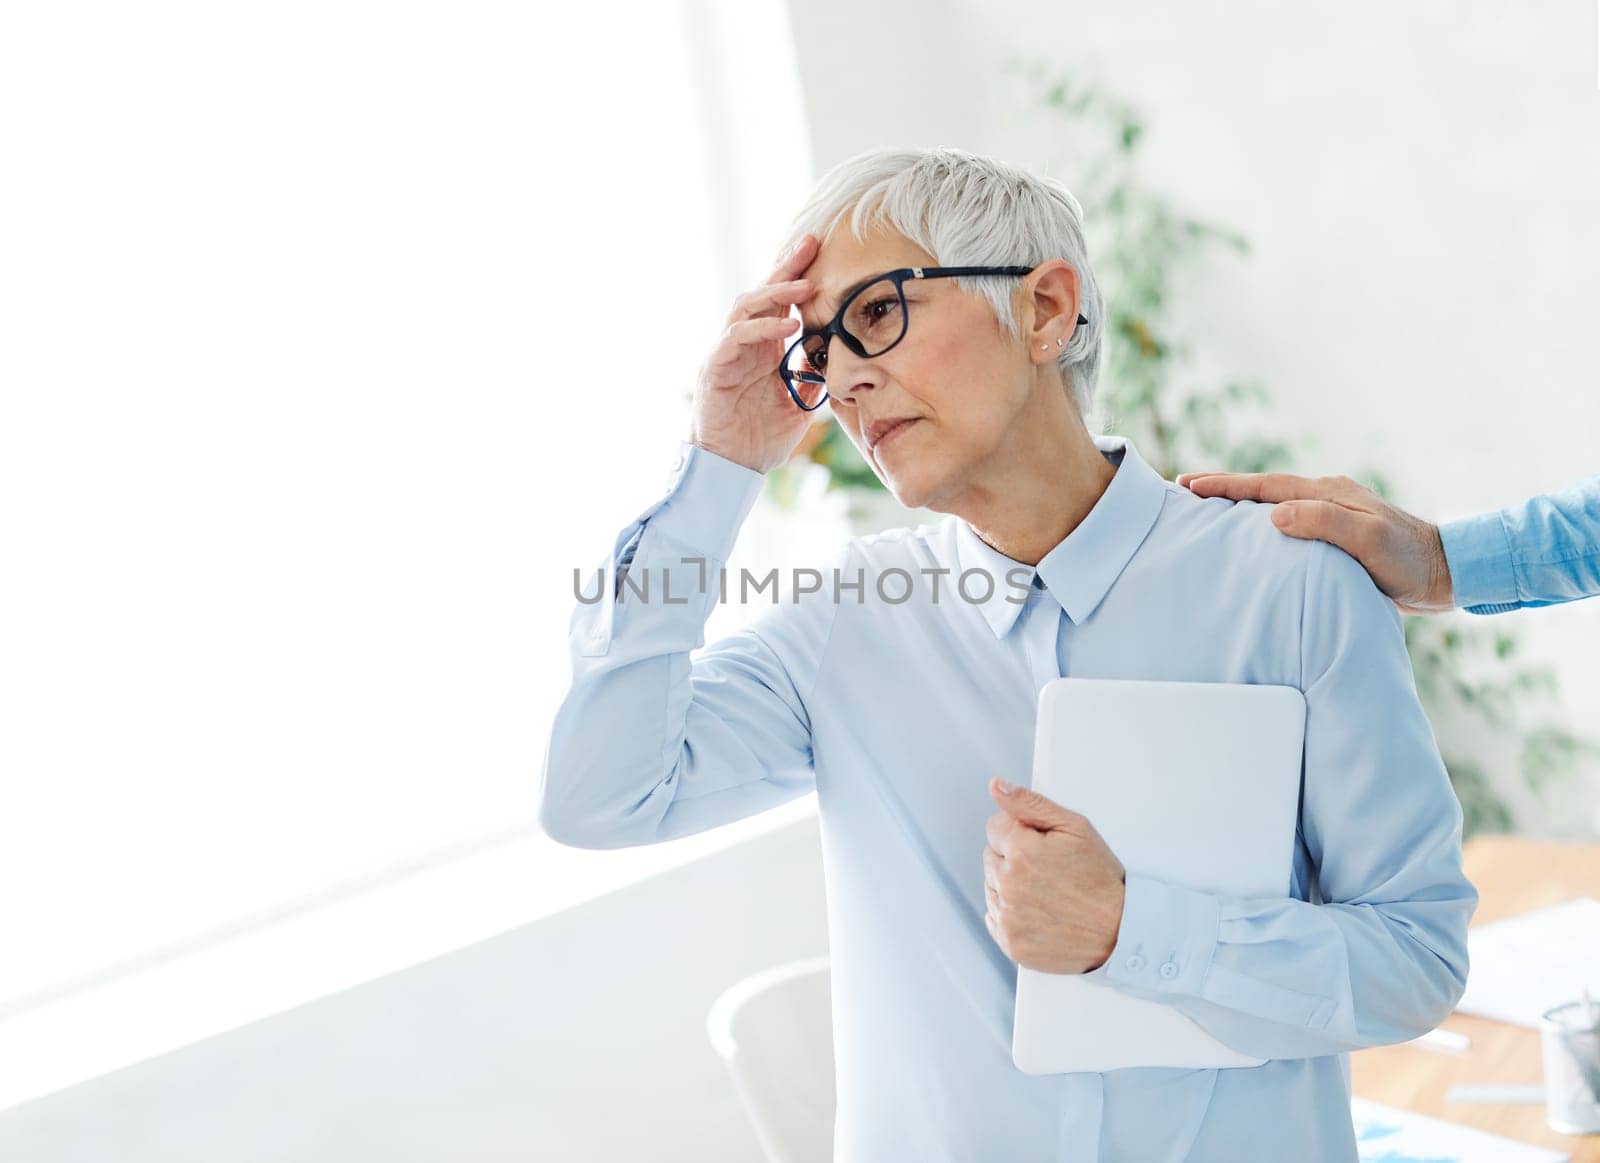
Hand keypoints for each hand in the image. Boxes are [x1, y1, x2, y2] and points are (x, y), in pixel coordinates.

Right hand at [686, 234, 824, 473]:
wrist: (732, 469)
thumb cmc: (759, 439)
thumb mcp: (799, 407)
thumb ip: (812, 382)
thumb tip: (835, 362)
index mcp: (765, 348)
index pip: (780, 303)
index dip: (797, 276)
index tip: (821, 252)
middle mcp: (745, 344)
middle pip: (763, 293)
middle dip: (786, 268)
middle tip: (810, 245)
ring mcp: (727, 352)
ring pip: (746, 307)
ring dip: (776, 294)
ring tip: (805, 286)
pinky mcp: (716, 368)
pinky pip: (736, 337)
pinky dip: (762, 328)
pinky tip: (787, 326)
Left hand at [982, 777, 1125, 973]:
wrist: (1121, 930)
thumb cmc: (1101, 878)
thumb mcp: (1075, 827)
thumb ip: (1030, 804)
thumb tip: (997, 786)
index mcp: (1021, 852)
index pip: (995, 827)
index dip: (1021, 832)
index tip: (1043, 845)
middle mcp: (1008, 885)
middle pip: (991, 856)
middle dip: (1014, 857)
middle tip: (1049, 870)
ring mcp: (1008, 917)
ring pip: (991, 886)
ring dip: (1010, 885)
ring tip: (1046, 892)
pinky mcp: (1011, 942)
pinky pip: (995, 918)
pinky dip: (1011, 914)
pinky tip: (1039, 912)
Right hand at [1175, 471, 1455, 614]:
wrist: (1446, 575)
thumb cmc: (1408, 559)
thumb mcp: (1368, 539)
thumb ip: (1323, 523)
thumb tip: (1273, 515)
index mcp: (1328, 493)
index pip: (1266, 486)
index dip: (1226, 486)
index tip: (1188, 485)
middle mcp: (1326, 498)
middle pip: (1264, 490)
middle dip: (1223, 489)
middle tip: (1183, 489)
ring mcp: (1332, 517)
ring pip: (1274, 506)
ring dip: (1240, 506)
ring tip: (1205, 511)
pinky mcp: (1337, 539)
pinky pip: (1288, 525)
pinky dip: (1261, 525)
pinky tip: (1251, 537)